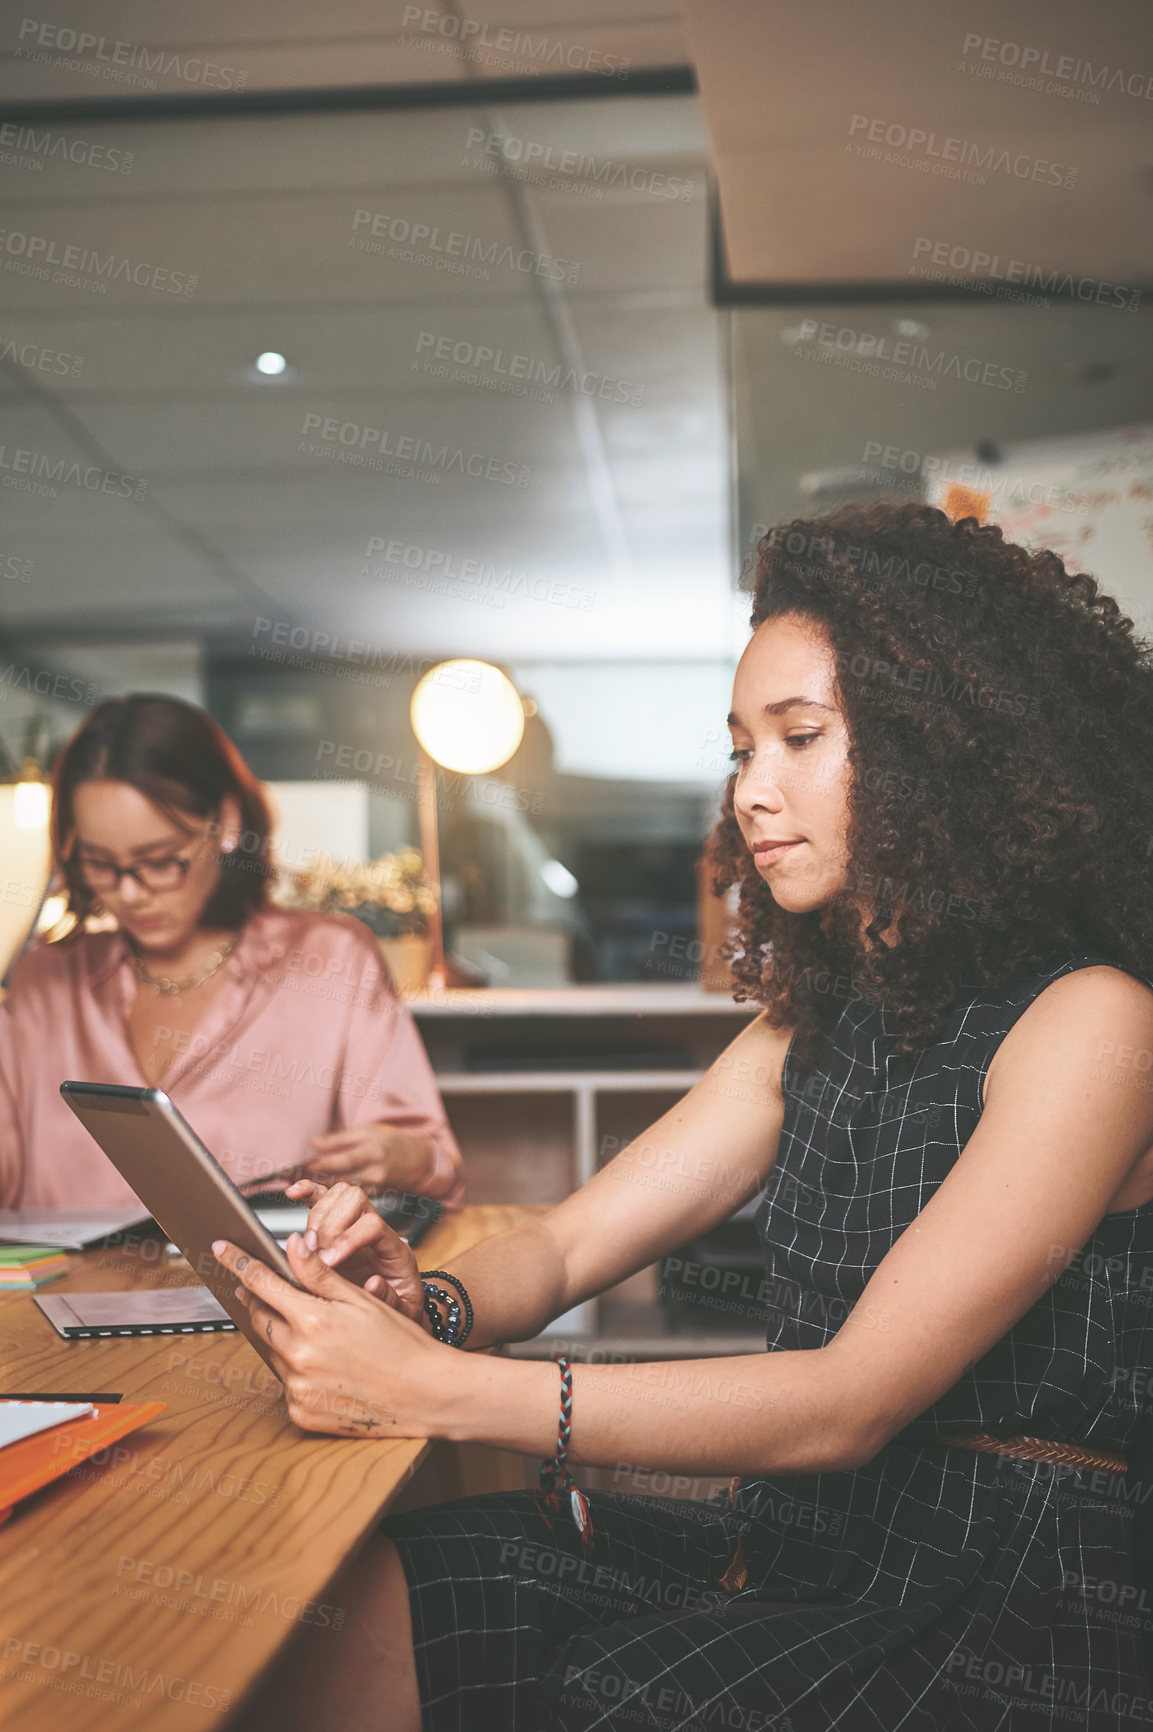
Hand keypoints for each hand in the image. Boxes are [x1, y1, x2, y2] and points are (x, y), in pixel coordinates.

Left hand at [212, 1233, 456, 1437]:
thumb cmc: (401, 1344)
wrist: (426, 1394)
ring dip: (283, 1336)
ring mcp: (297, 1389)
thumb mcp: (362, 1299)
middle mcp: (298, 1356)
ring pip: (272, 1351)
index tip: (221, 1248)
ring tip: (319, 1334)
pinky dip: (297, 1370)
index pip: (262, 1283)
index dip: (238, 1262)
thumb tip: (291, 1245)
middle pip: (260, 1318)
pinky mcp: (301, 1413)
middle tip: (268, 1289)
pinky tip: (326, 1366)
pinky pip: (287, 1383)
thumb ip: (320, 1273)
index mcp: (313, 1321)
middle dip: (260, 1300)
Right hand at [283, 1178, 427, 1327]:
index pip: (373, 1225)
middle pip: (355, 1201)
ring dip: (316, 1217)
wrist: (397, 1308)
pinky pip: (323, 1196)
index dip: (347, 1240)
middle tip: (315, 1255)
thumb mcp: (404, 1310)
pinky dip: (308, 1191)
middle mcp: (377, 1228)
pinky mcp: (337, 1224)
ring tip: (306, 1246)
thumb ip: (390, 1299)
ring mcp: (356, 1223)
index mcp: (396, 1249)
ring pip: (338, 1195)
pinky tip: (294, 1193)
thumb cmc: (400, 1307)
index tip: (328, 1262)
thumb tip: (374, 1284)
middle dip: (329, 1227)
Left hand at [303, 1123, 433, 1192]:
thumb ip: (340, 1140)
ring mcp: (376, 1187)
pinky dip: (335, 1203)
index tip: (295, 1171)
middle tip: (291, 1187)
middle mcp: (374, 1170)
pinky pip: (352, 1202)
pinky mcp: (377, 1199)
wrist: (422, 1161)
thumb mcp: (369, 1132)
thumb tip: (314, 1143)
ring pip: (343, 1195)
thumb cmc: (394, 1142)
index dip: (316, 1167)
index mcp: (371, 1150)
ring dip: (321, 1197)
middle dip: (313, 1185)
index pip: (339, 1160)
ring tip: (300, 1197)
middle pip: (337, 1181)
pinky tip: (319, 1204)